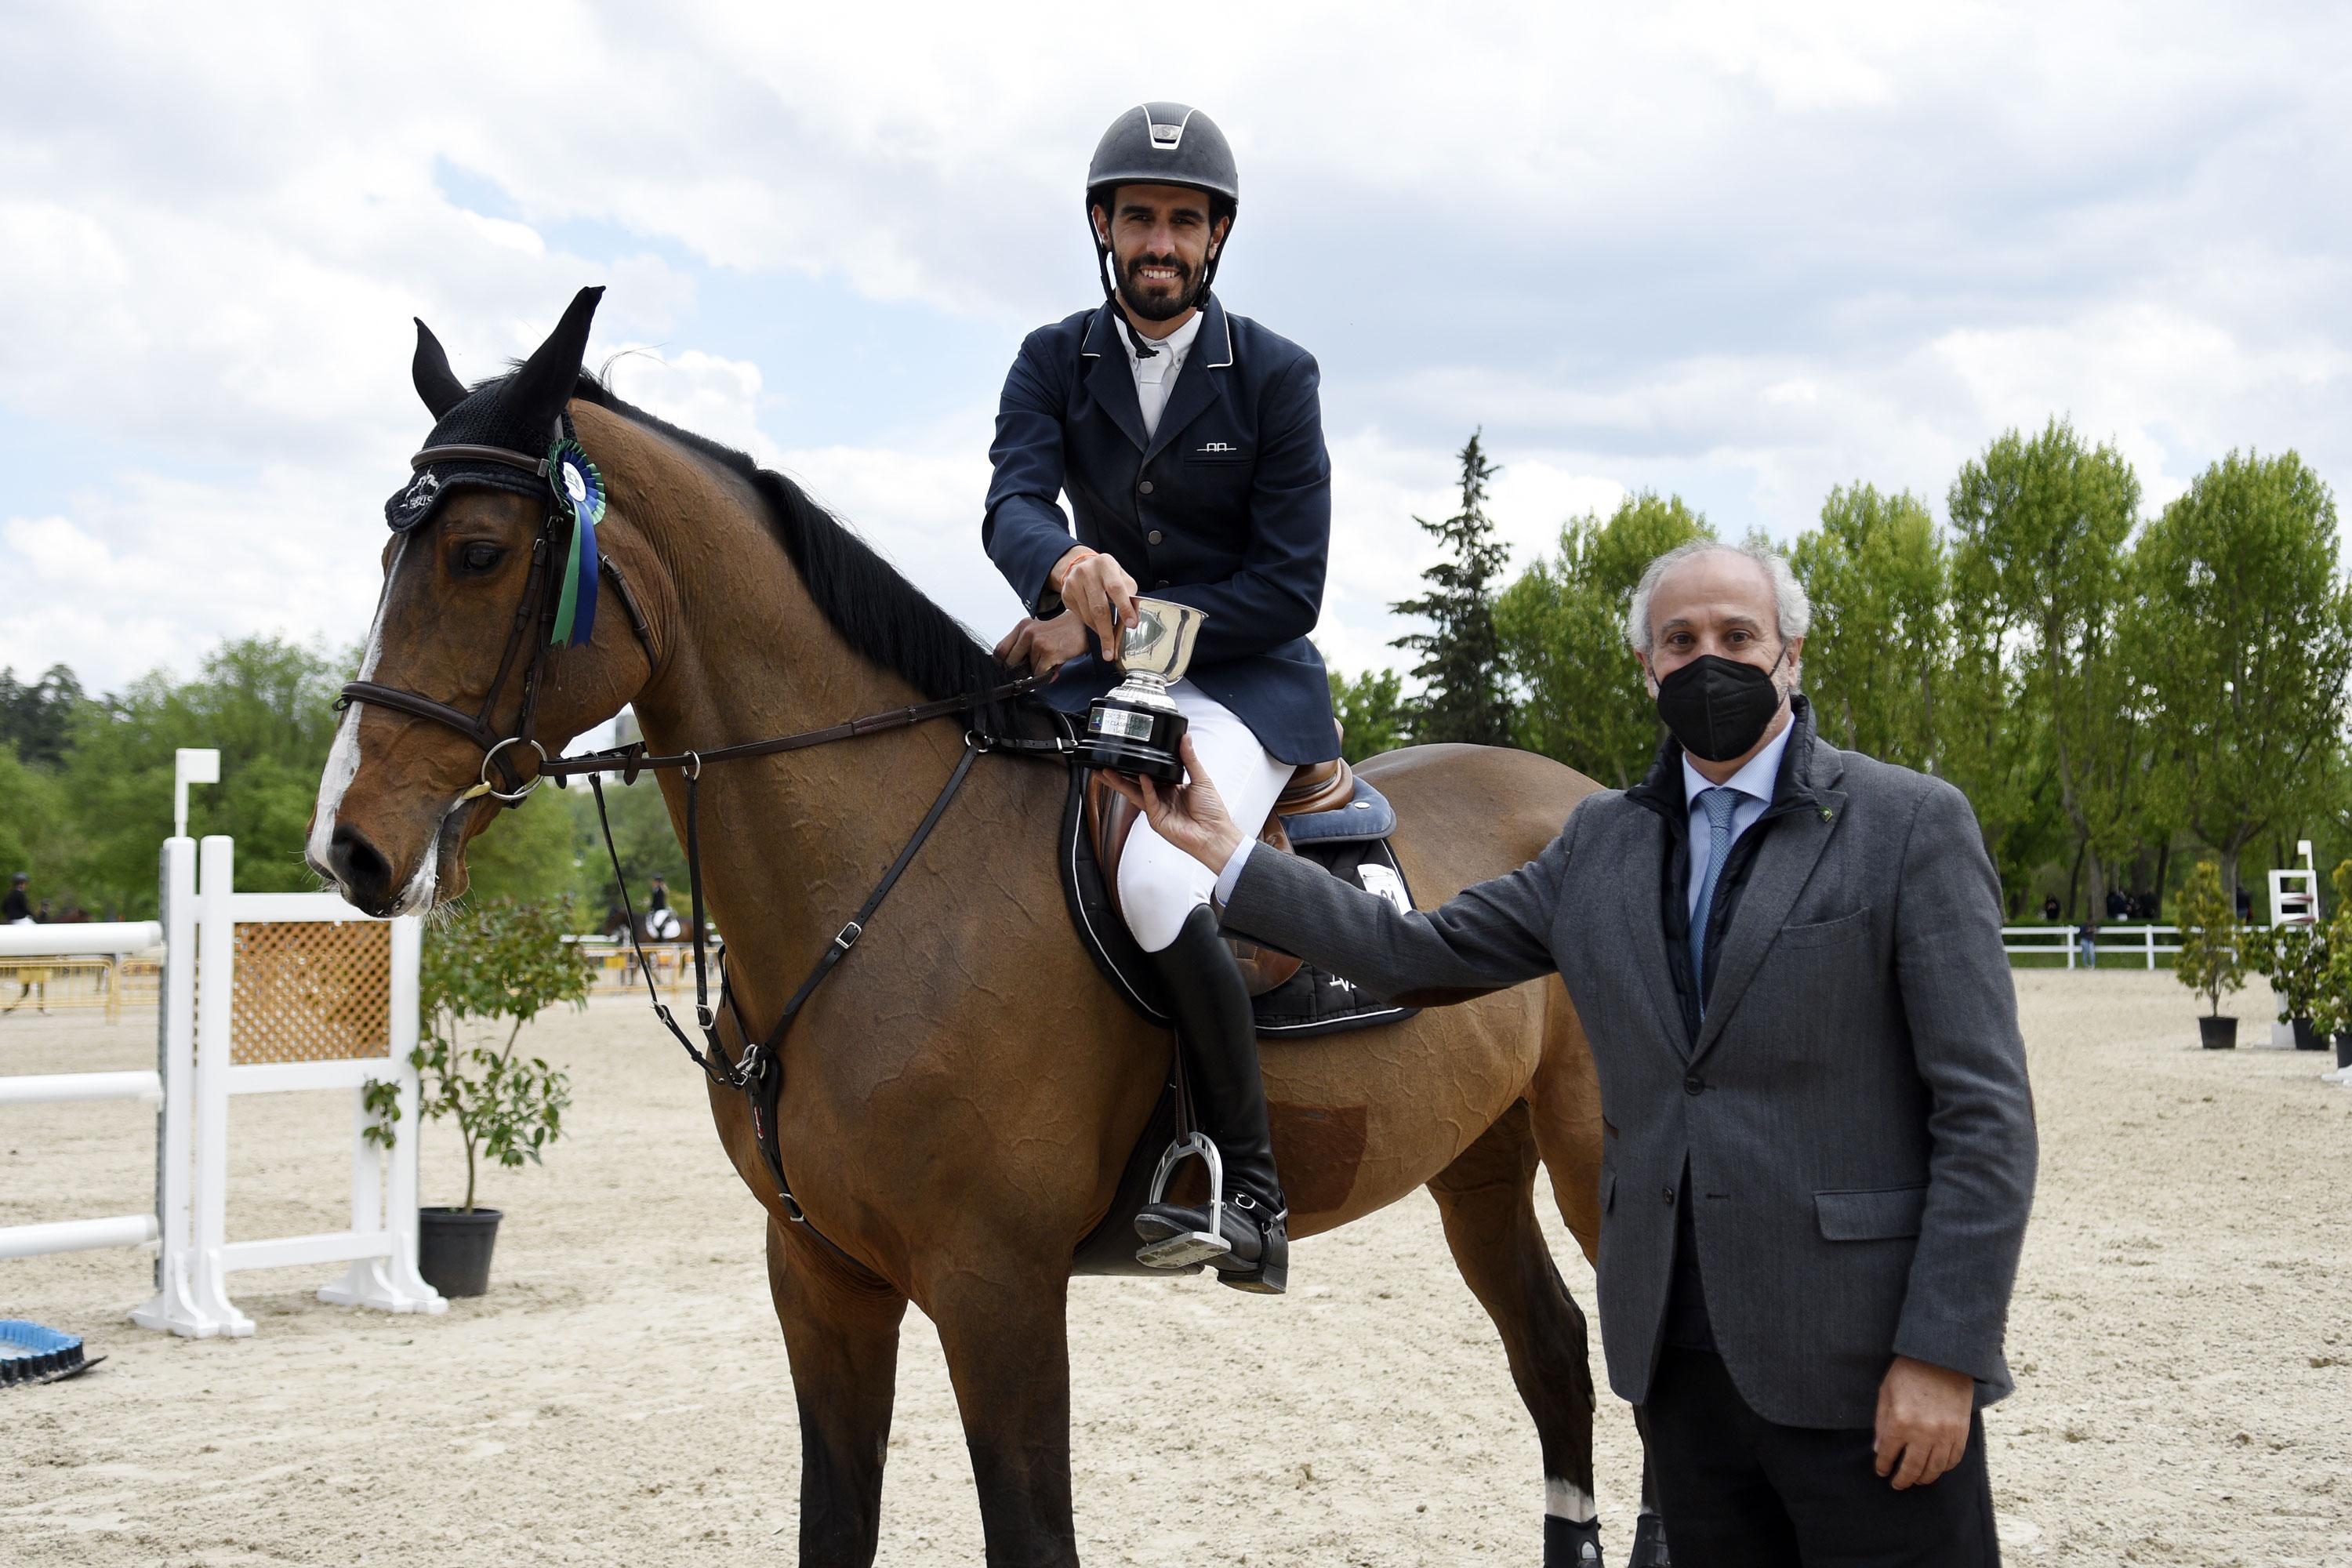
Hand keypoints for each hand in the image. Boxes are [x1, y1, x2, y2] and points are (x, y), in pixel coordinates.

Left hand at [994, 614, 1090, 678]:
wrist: (1082, 627)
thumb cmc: (1060, 632)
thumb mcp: (1038, 633)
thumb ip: (1024, 648)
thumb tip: (1013, 672)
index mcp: (1022, 626)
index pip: (1000, 649)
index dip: (1002, 663)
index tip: (1008, 670)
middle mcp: (1027, 632)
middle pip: (1010, 662)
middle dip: (1019, 671)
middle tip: (1031, 669)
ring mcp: (1037, 642)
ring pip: (1027, 669)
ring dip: (1037, 671)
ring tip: (1049, 661)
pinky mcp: (1048, 652)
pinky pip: (1039, 674)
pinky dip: (1046, 675)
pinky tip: (1055, 665)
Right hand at [1054, 549, 1140, 658]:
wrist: (1081, 565)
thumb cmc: (1107, 574)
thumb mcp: (1121, 577)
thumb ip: (1129, 594)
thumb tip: (1133, 617)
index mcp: (1105, 565)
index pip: (1116, 588)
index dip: (1124, 608)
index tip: (1131, 625)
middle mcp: (1087, 572)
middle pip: (1099, 607)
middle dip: (1107, 632)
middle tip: (1111, 651)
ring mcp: (1073, 583)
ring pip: (1088, 615)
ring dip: (1100, 632)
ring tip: (1108, 643)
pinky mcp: (1065, 594)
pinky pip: (1080, 616)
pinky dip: (1092, 626)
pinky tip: (1098, 628)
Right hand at [1100, 736, 1246, 872]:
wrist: (1214, 833)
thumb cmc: (1212, 811)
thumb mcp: (1201, 779)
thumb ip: (1190, 759)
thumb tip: (1186, 739)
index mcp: (1172, 787)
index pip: (1151, 773)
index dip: (1140, 764)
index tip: (1130, 753)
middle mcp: (1162, 797)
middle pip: (1136, 783)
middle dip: (1120, 773)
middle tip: (1106, 763)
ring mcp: (1158, 808)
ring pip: (1135, 792)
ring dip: (1121, 782)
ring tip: (1107, 771)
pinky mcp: (1156, 818)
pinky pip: (1148, 799)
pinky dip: (1145, 787)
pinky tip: (1142, 777)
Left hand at [1873, 1356, 1972, 1489]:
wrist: (1943, 1358)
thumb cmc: (1909, 1372)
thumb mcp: (1886, 1392)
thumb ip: (1881, 1423)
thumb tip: (1878, 1449)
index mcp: (1901, 1422)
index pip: (1888, 1454)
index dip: (1883, 1466)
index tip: (1881, 1471)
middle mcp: (1924, 1432)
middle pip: (1912, 1468)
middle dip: (1902, 1480)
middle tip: (1897, 1484)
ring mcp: (1945, 1434)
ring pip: (1935, 1469)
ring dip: (1924, 1478)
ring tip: (1916, 1480)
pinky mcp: (1961, 1432)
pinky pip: (1953, 1459)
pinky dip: (1944, 1468)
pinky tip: (1936, 1468)